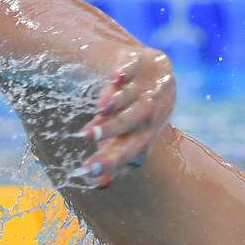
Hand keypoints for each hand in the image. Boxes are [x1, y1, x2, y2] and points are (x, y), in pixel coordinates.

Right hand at [80, 48, 174, 187]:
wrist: (147, 67)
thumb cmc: (129, 109)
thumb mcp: (122, 133)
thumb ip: (112, 156)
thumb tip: (98, 185)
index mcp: (151, 132)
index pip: (136, 150)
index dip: (114, 160)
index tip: (88, 170)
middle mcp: (157, 110)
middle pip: (139, 124)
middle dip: (115, 130)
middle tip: (87, 135)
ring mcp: (153, 84)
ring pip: (138, 96)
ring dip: (119, 102)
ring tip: (99, 109)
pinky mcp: (146, 59)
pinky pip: (137, 65)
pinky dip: (127, 71)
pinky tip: (115, 77)